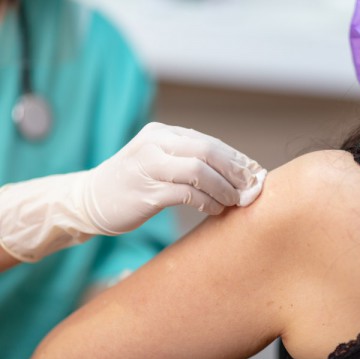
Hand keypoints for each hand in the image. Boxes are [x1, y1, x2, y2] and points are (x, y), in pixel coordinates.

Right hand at [83, 122, 264, 234]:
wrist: (89, 200)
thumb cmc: (134, 182)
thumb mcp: (159, 160)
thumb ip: (189, 161)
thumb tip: (235, 173)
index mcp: (162, 133)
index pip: (209, 142)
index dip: (236, 158)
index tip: (255, 173)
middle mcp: (155, 143)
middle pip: (208, 151)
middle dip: (235, 171)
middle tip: (251, 188)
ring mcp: (148, 165)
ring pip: (199, 171)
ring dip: (224, 188)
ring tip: (235, 201)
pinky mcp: (145, 191)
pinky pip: (186, 194)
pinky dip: (207, 202)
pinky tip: (215, 209)